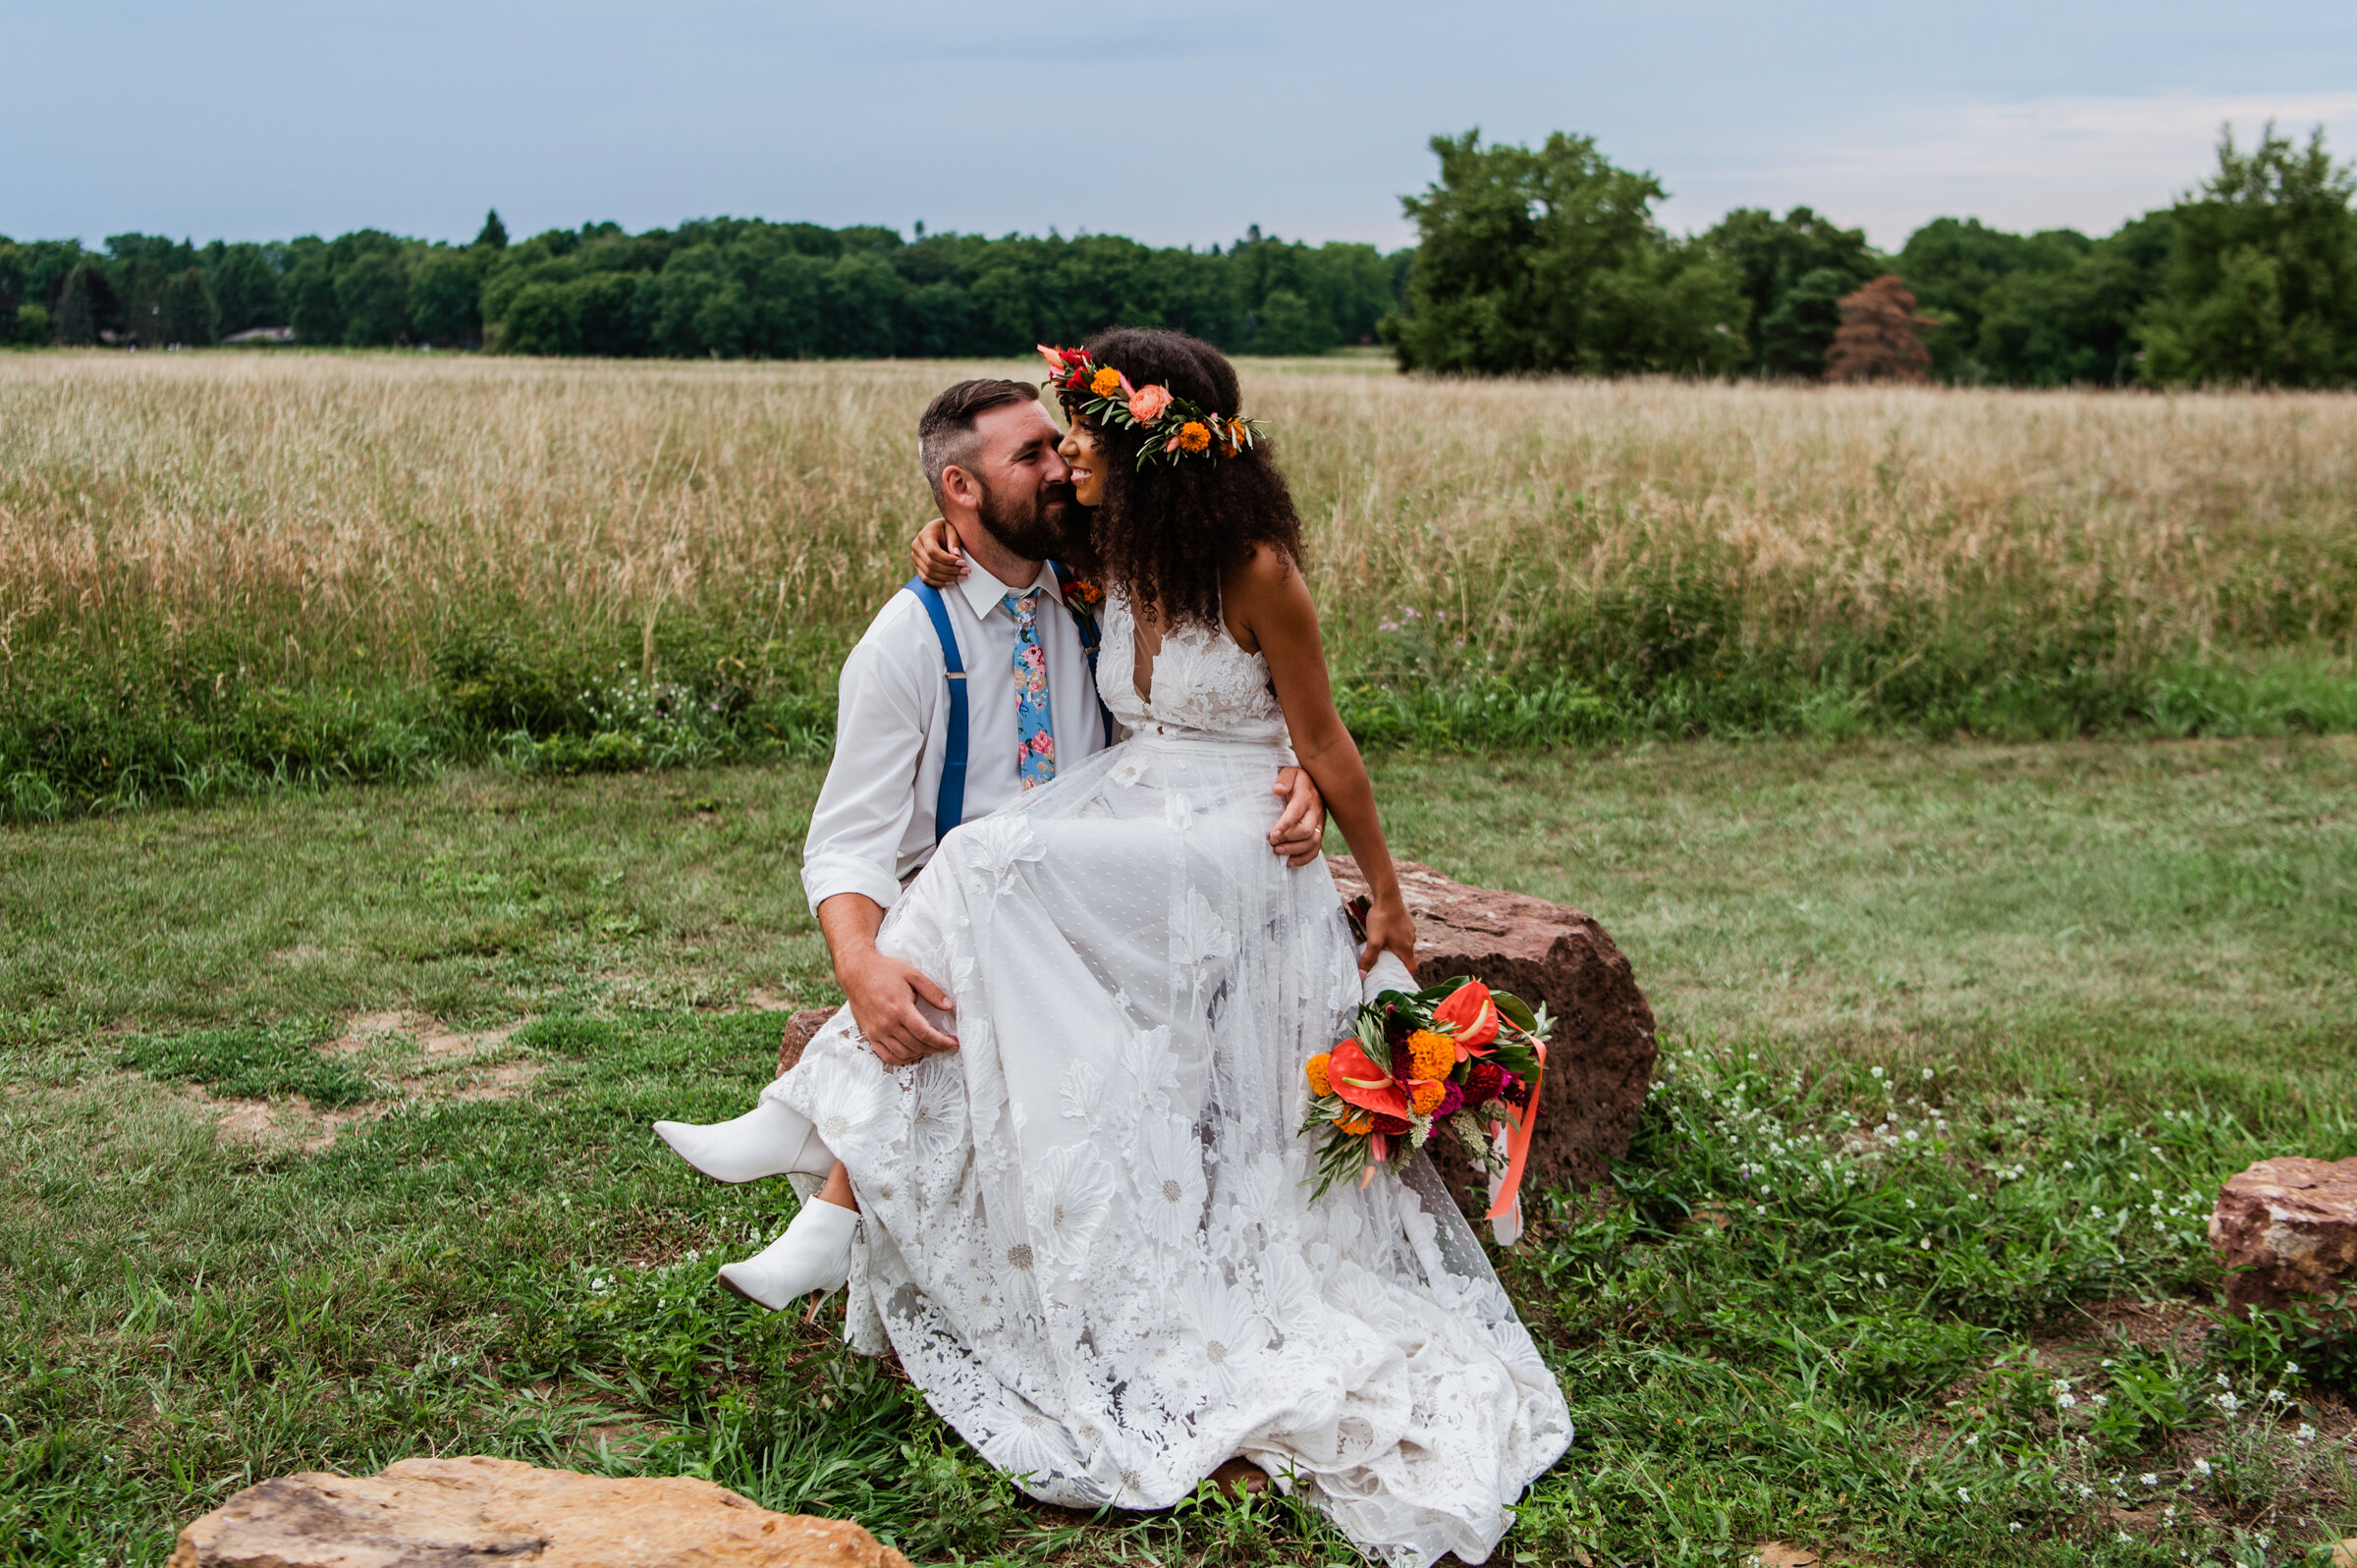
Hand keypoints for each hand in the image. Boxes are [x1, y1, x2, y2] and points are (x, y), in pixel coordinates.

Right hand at [842, 950, 957, 1065]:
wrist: (856, 971)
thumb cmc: (884, 970)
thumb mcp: (912, 975)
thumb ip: (932, 992)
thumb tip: (949, 1006)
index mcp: (900, 1009)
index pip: (925, 1034)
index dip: (942, 1042)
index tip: (954, 1043)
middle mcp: (888, 1024)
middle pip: (917, 1045)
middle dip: (936, 1048)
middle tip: (946, 1044)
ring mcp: (877, 1031)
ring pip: (903, 1053)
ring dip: (920, 1053)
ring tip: (931, 1046)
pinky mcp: (869, 1034)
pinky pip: (886, 1055)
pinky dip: (901, 1059)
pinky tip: (911, 1052)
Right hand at [911, 517, 966, 587]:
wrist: (935, 531)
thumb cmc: (945, 529)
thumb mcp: (952, 529)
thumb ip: (954, 541)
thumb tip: (956, 555)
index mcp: (924, 536)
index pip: (933, 551)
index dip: (948, 560)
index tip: (963, 562)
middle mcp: (916, 547)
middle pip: (931, 564)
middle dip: (951, 570)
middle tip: (966, 571)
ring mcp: (915, 558)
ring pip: (929, 573)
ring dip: (947, 578)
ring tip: (962, 576)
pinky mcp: (917, 566)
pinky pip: (926, 579)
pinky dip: (939, 583)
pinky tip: (951, 582)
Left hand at [1268, 766, 1324, 867]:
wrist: (1314, 781)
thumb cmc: (1296, 779)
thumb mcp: (1290, 772)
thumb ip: (1284, 779)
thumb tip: (1277, 790)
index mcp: (1306, 796)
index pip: (1296, 812)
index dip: (1284, 825)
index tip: (1272, 834)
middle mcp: (1315, 811)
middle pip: (1306, 830)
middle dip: (1287, 839)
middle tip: (1271, 842)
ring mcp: (1319, 823)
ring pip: (1312, 842)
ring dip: (1294, 850)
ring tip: (1277, 851)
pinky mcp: (1319, 831)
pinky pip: (1315, 849)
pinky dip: (1304, 858)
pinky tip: (1289, 862)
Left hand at [1357, 891, 1415, 974]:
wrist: (1387, 895)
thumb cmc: (1382, 918)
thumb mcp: (1373, 941)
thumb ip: (1368, 959)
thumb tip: (1362, 976)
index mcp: (1406, 948)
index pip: (1411, 968)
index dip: (1404, 976)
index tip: (1395, 980)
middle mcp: (1411, 940)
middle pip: (1407, 957)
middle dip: (1397, 963)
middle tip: (1385, 968)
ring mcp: (1409, 930)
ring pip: (1404, 945)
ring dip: (1395, 950)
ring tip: (1382, 952)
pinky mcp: (1405, 921)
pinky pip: (1402, 935)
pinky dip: (1395, 939)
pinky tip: (1384, 935)